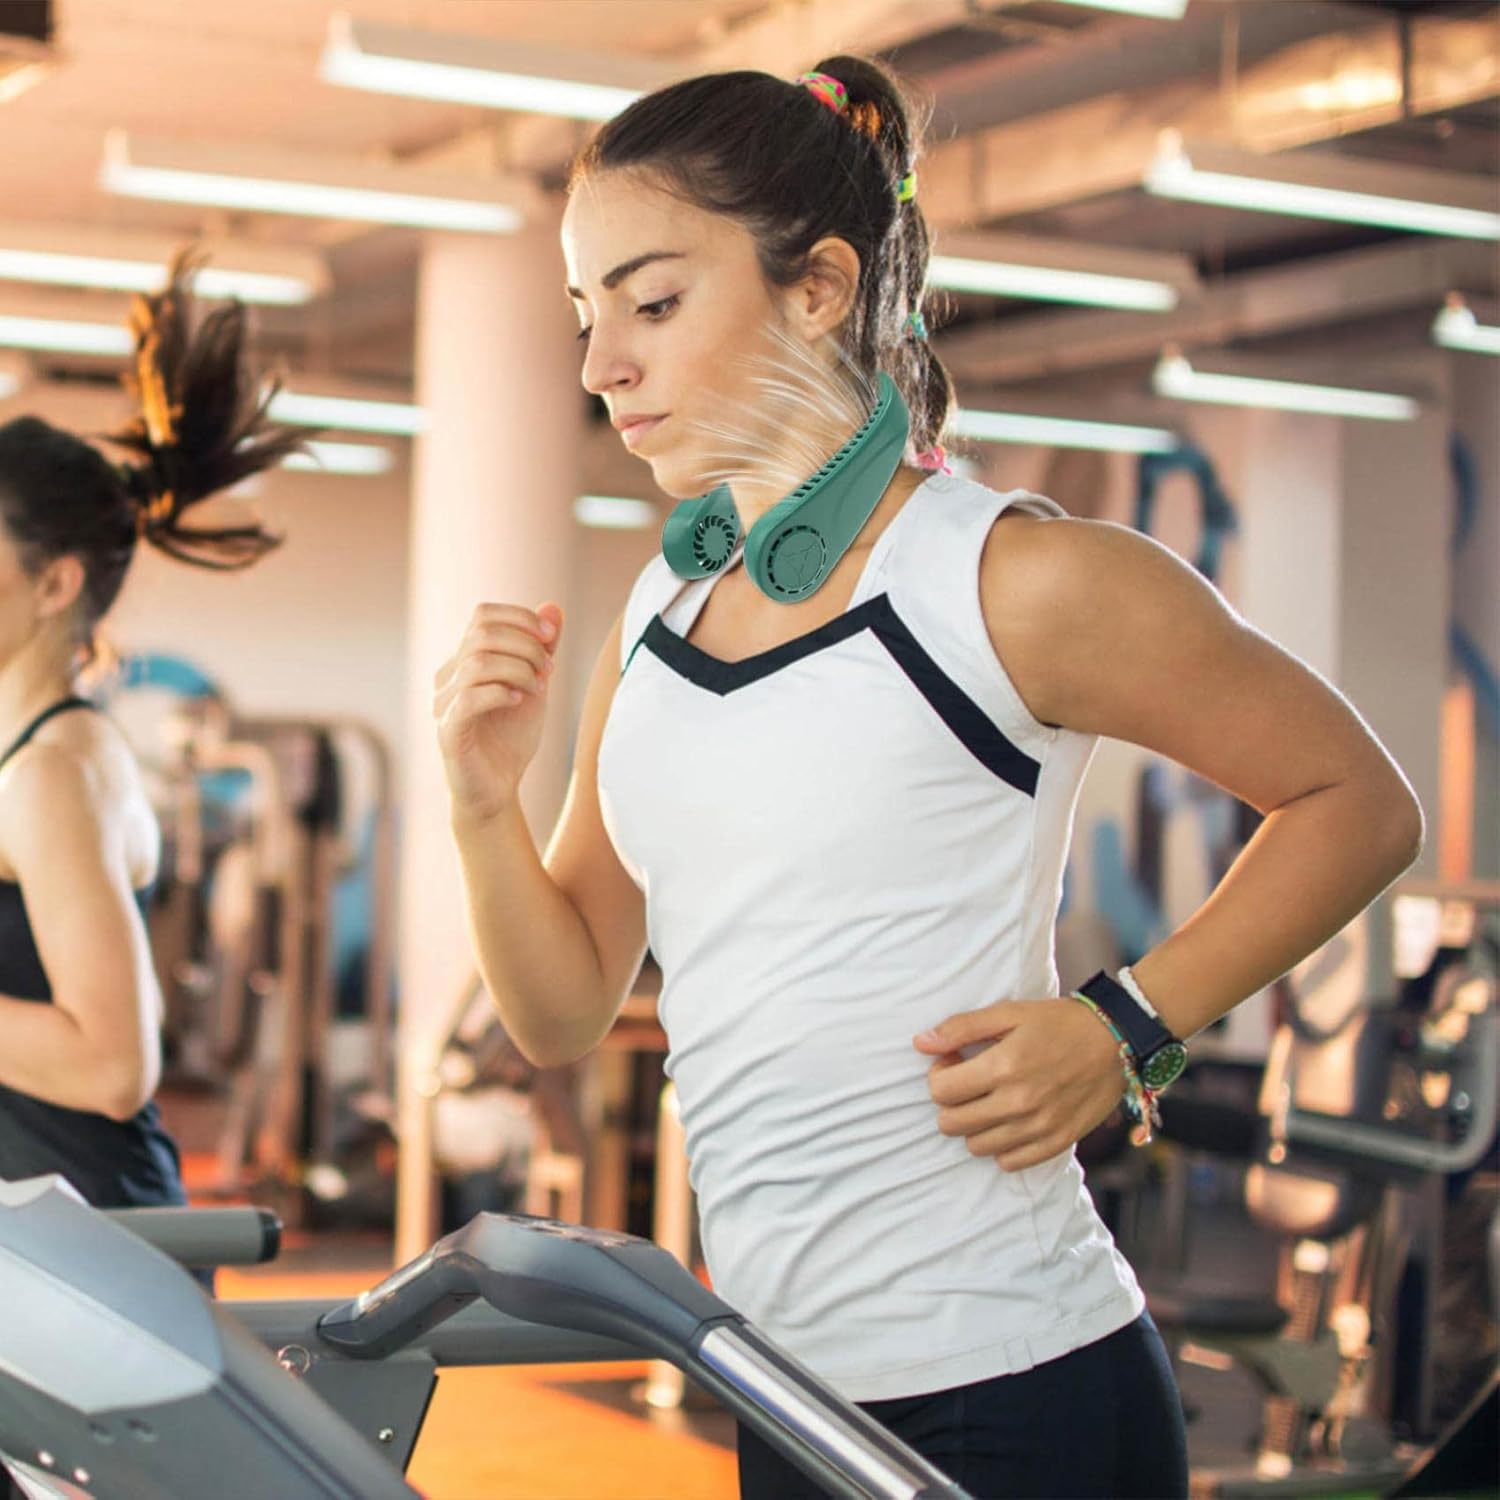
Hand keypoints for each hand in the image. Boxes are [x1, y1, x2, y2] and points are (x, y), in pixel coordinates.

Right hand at [434, 601, 562, 824]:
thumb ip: (542, 648)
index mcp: (464, 660)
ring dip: (519, 670)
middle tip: (549, 670)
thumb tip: (552, 607)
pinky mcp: (447, 731)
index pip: (482, 615)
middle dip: (526, 646)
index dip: (519, 617)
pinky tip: (519, 702)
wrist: (497, 790)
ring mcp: (443, 703)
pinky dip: (501, 693)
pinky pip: (469, 698)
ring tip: (539, 689)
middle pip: (481, 634)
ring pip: (476, 663)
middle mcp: (447, 676)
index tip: (551, 636)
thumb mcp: (535, 686)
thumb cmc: (511, 737)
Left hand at [913, 998, 1125, 1170]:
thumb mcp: (1008, 1012)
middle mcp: (1018, 1102)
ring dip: (974, 1125)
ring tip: (990, 1101)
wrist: (1116, 1040)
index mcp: (1002, 1066)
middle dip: (951, 1103)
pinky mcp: (1057, 1142)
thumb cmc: (1058, 1022)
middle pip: (952, 1124)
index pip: (940, 1092)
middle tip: (968, 1084)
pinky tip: (1010, 1121)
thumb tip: (920, 1043)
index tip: (953, 1062)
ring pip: (976, 1146)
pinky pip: (1009, 1162)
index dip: (939, 1076)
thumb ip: (961, 1028)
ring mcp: (1038, 1127)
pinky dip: (1002, 1146)